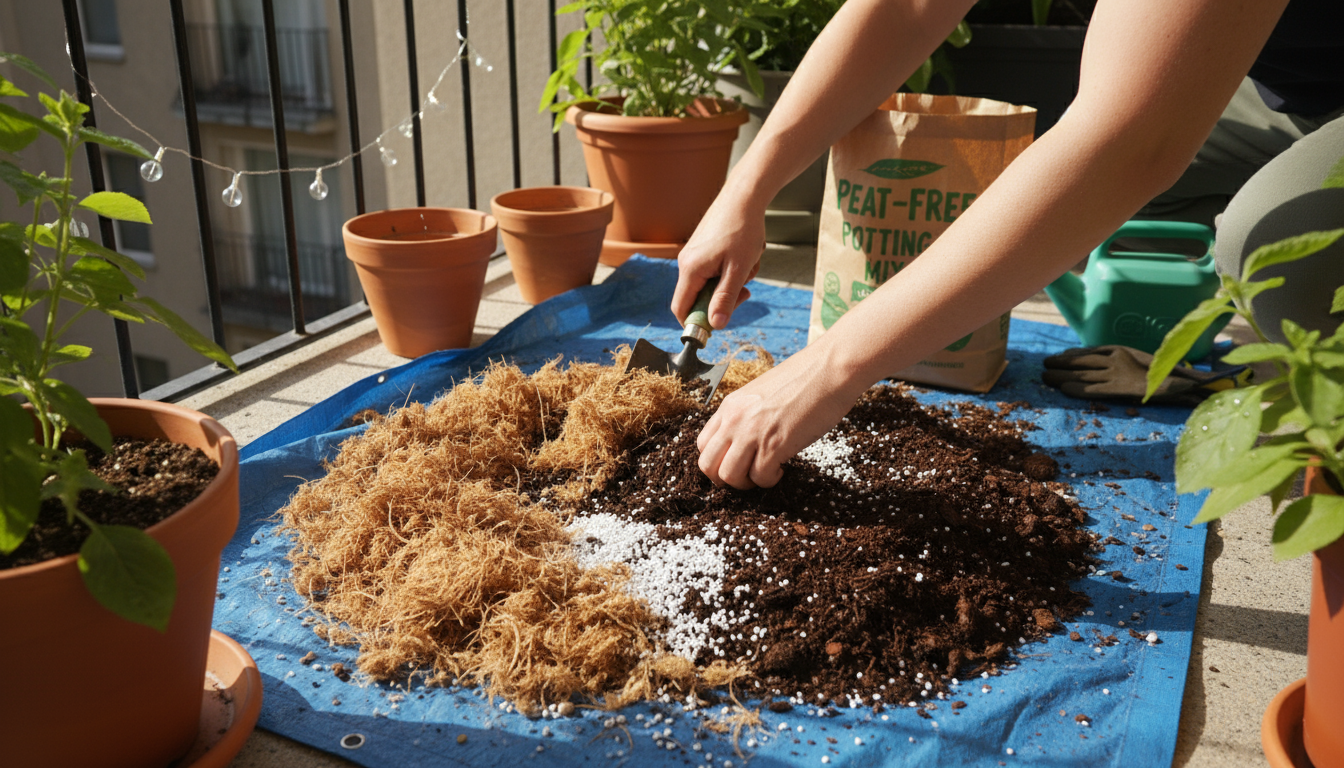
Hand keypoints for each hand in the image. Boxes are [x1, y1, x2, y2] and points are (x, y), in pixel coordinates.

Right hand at [672, 195, 764, 328]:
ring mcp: (693, 254)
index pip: (681, 309)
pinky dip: (729, 271)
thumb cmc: (742, 230)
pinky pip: (712, 271)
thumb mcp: (738, 270)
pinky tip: (744, 258)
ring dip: (729, 284)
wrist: (745, 196)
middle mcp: (686, 263)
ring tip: (748, 267)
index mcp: (690, 269)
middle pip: (697, 299)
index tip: (719, 324)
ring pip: (708, 284)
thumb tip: (715, 326)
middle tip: (744, 292)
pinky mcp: (702, 248)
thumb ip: (725, 299)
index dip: (696, 324)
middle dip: (722, 300)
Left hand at [697, 344, 859, 488]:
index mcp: (730, 406)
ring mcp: (753, 432)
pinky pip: (760, 478)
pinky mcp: (775, 444)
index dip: (717, 461)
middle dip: (725, 479)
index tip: (736, 462)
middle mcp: (735, 419)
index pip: (703, 445)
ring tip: (766, 472)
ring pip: (729, 476)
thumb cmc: (804, 379)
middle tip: (747, 475)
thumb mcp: (761, 393)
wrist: (830, 369)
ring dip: (747, 482)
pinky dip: (771, 479)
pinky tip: (783, 467)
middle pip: (708, 466)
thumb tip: (744, 439)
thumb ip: (747, 414)